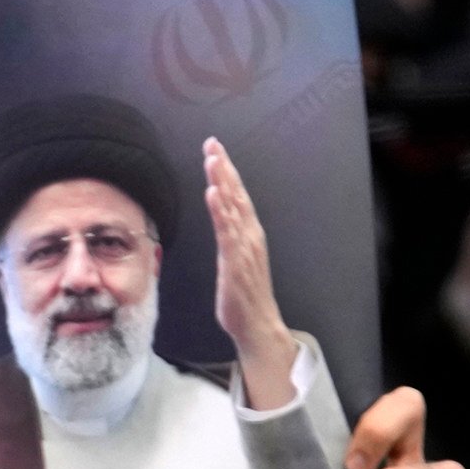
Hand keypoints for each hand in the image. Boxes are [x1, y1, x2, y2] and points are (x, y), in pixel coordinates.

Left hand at [204, 138, 299, 410]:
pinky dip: (221, 211)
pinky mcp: (235, 262)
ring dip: (222, 181)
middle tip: (212, 143)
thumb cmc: (244, 295)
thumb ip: (229, 237)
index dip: (226, 171)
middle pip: (236, 194)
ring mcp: (244, 247)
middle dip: (224, 167)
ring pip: (232, 208)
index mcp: (248, 233)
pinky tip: (213, 194)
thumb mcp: (234, 259)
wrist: (257, 325)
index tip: (215, 149)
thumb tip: (220, 219)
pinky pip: (227, 232)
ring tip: (212, 159)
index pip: (236, 195)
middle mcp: (249, 235)